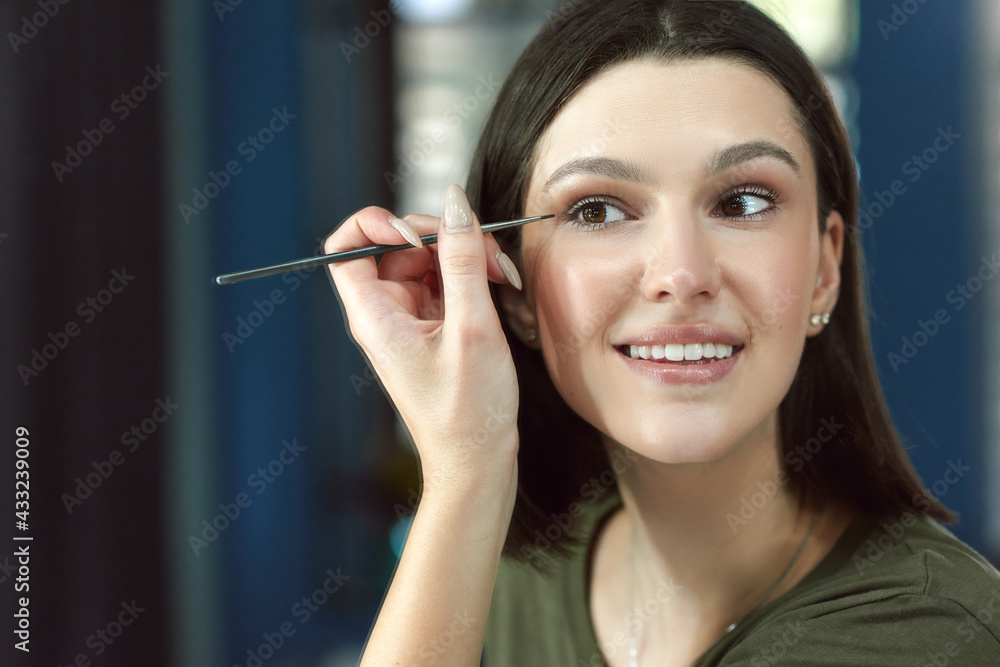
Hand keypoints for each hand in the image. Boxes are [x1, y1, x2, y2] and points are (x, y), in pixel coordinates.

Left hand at [324, 185, 521, 487]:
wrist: (478, 463)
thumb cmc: (467, 413)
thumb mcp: (472, 328)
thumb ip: (463, 260)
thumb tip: (456, 204)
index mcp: (375, 316)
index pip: (346, 247)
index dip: (377, 225)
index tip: (419, 231)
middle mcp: (386, 314)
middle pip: (398, 245)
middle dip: (444, 237)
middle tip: (485, 252)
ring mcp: (411, 319)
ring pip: (428, 260)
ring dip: (467, 256)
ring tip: (502, 276)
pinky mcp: (435, 327)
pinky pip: (447, 282)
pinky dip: (473, 278)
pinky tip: (501, 288)